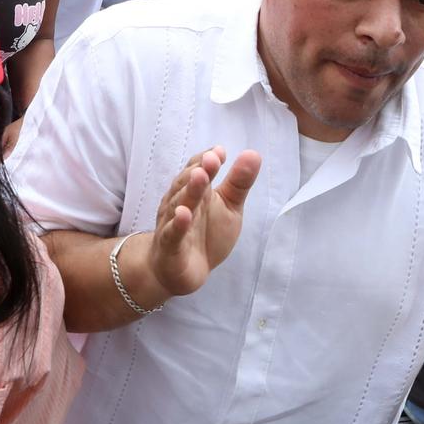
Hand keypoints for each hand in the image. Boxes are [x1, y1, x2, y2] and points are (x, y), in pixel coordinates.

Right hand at [144, 146, 260, 300]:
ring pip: (179, 204)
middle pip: (188, 183)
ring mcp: (172, 223)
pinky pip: (172, 233)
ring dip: (190, 191)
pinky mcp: (169, 246)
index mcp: (196, 192)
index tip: (220, 152)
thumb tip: (253, 153)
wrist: (181, 271)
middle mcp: (180, 202)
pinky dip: (177, 224)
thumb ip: (238, 183)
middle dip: (199, 170)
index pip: (198, 169)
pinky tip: (183, 214)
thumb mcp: (229, 208)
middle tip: (212, 159)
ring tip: (200, 176)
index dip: (207, 160)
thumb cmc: (206, 234)